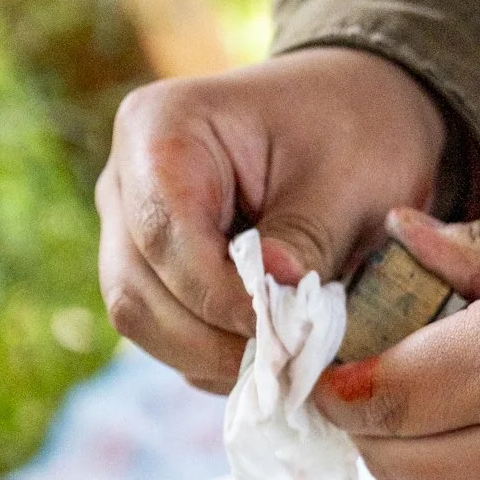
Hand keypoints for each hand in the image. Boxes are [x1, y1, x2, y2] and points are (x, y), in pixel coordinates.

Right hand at [95, 48, 446, 392]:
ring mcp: (128, 226)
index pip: (166, 238)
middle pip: (136, 290)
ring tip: (283, 362)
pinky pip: (162, 329)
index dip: (222, 299)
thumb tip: (270, 310)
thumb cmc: (353, 132)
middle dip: (212, 341)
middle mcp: (125, 179)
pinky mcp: (149, 267)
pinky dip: (212, 354)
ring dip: (211, 356)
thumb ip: (307, 241)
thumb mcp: (349, 180)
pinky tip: (269, 349)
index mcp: (161, 130)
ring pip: (142, 318)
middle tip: (289, 365)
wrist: (355, 114)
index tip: (286, 334)